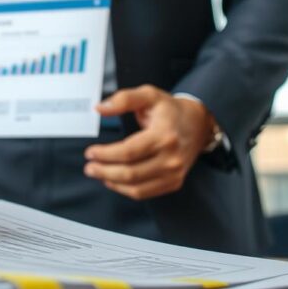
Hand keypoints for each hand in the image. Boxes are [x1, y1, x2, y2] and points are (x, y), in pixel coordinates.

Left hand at [83, 85, 214, 200]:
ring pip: (136, 187)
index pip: (129, 152)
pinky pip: (144, 193)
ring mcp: (174, 173)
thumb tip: (99, 108)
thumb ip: (123, 99)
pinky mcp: (174, 182)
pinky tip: (113, 181)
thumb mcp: (148, 95)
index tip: (90, 152)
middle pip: (130, 173)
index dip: (106, 154)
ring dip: (112, 182)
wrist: (199, 124)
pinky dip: (125, 190)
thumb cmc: (169, 109)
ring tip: (97, 173)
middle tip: (89, 167)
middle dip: (104, 171)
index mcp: (164, 135)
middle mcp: (171, 157)